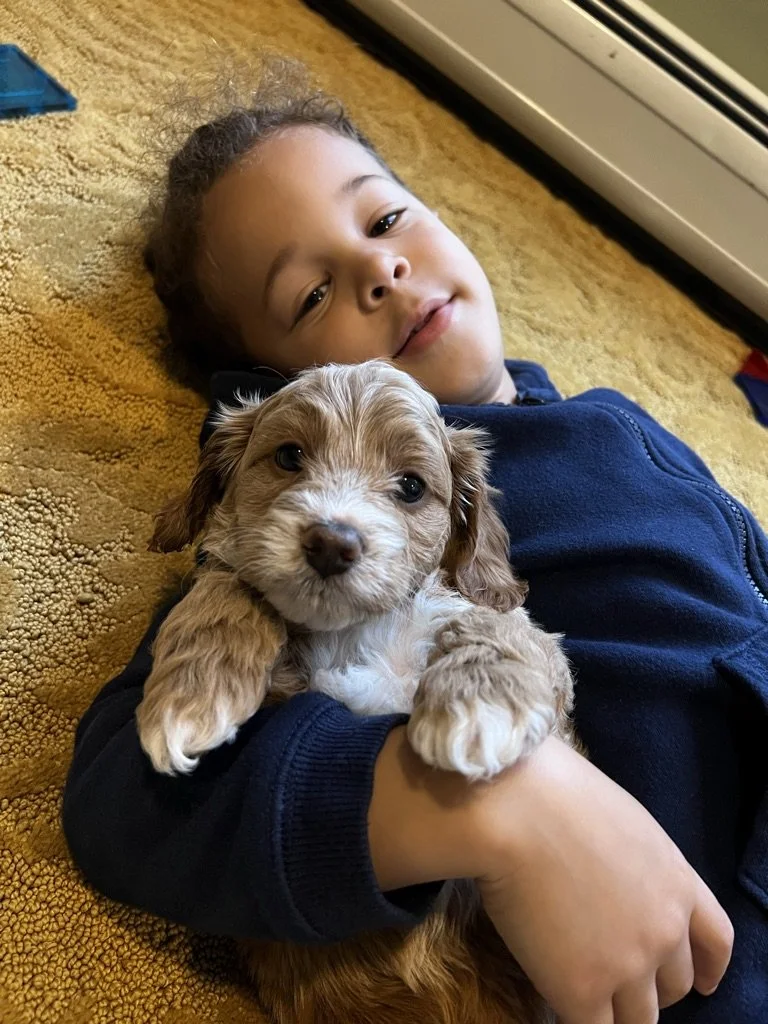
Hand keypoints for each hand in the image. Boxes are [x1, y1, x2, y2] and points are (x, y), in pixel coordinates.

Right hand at [474, 737, 733, 1023]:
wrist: (516, 809)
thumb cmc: (554, 794)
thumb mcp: (624, 822)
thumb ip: (636, 866)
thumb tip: (618, 882)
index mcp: (678, 882)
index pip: (716, 941)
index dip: (708, 967)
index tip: (702, 981)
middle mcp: (665, 931)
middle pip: (675, 985)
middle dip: (651, 985)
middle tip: (618, 978)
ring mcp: (628, 965)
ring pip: (639, 1019)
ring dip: (617, 1010)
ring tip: (588, 996)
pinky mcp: (583, 990)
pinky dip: (580, 1018)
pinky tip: (561, 1001)